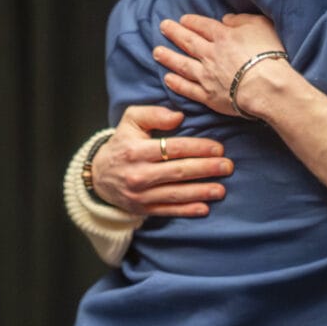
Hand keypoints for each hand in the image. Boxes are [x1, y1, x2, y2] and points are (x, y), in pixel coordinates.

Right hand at [87, 106, 231, 217]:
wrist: (99, 176)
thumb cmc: (122, 144)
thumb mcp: (130, 121)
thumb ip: (153, 114)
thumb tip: (179, 117)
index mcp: (136, 151)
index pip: (172, 148)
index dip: (198, 148)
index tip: (218, 148)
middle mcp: (138, 174)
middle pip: (178, 171)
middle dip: (206, 169)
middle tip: (227, 166)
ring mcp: (140, 195)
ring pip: (175, 193)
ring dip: (201, 192)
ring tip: (222, 189)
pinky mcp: (143, 209)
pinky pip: (168, 210)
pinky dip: (187, 210)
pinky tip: (204, 208)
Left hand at [154, 11, 287, 117]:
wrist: (267, 87)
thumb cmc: (269, 55)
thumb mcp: (261, 26)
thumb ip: (241, 20)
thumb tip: (226, 19)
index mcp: (223, 36)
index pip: (203, 26)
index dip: (191, 22)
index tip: (183, 20)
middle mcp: (210, 54)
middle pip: (188, 41)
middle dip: (174, 33)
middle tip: (162, 27)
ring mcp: (207, 76)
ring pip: (182, 64)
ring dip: (168, 57)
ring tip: (156, 52)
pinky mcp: (209, 97)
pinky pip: (188, 89)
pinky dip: (177, 84)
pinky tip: (168, 79)